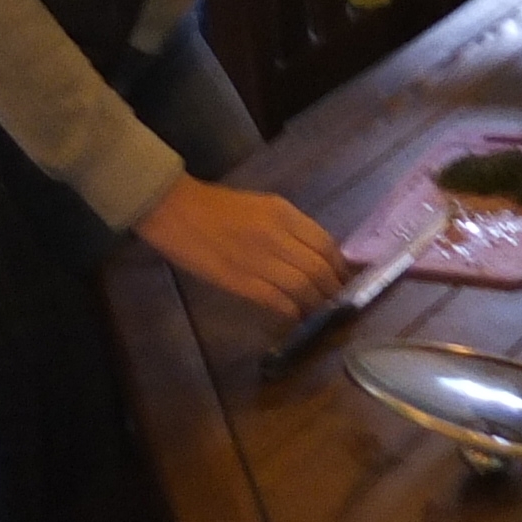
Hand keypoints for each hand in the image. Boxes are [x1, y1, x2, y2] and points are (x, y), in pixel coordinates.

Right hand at [136, 177, 344, 319]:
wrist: (175, 210)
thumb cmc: (217, 206)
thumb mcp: (262, 206)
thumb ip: (290, 227)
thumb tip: (315, 253)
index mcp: (283, 213)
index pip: (325, 243)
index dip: (339, 265)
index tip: (345, 277)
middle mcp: (277, 235)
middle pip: (318, 268)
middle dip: (333, 288)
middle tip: (338, 301)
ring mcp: (259, 260)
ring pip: (302, 287)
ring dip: (316, 303)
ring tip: (320, 311)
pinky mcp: (240, 281)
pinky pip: (276, 300)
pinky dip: (291, 310)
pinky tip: (295, 315)